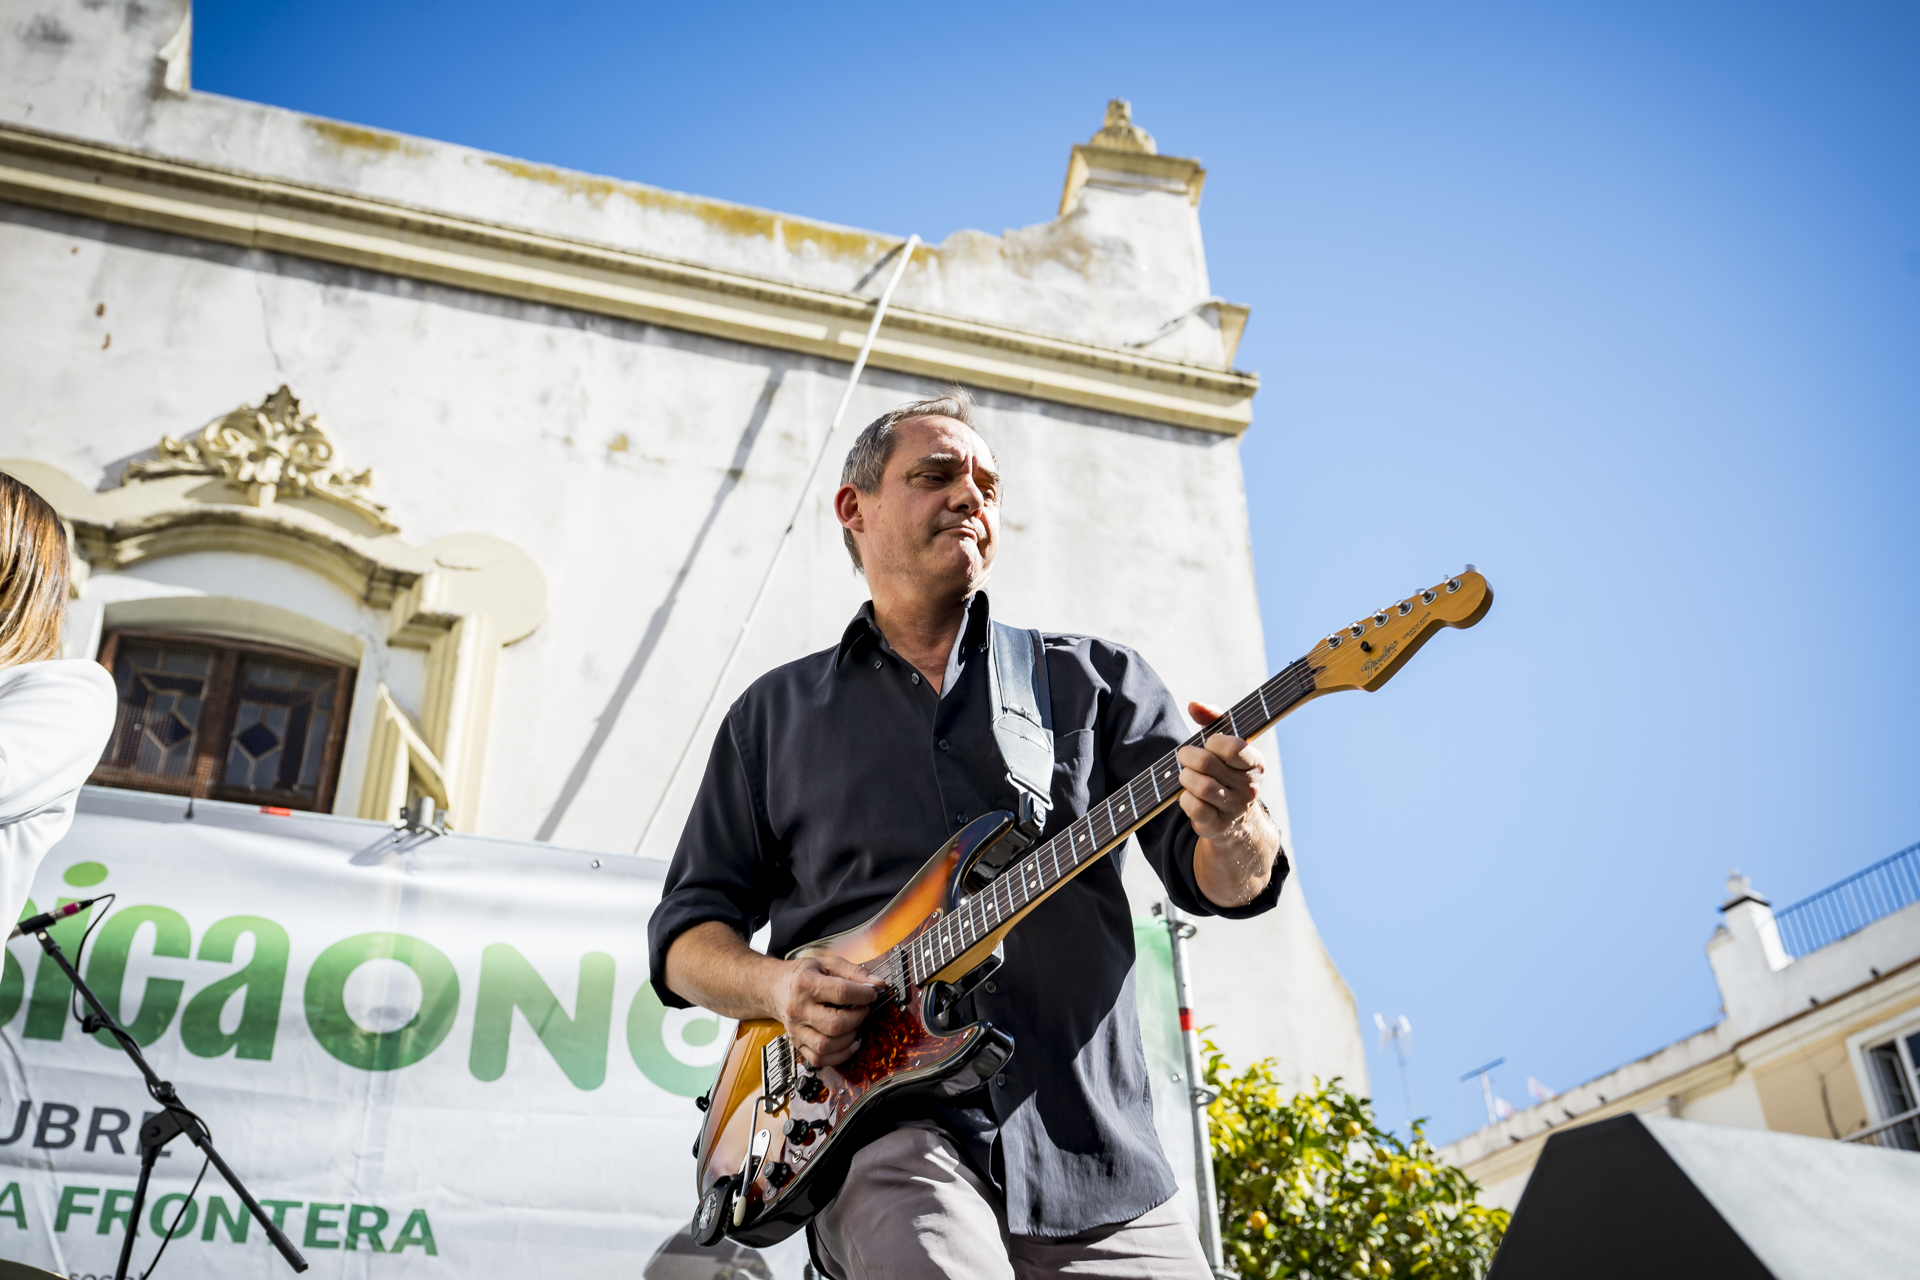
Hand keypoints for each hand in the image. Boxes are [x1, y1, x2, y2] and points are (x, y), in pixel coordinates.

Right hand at [772, 954, 881, 1067]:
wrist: (774, 988)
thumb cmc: (804, 975)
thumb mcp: (828, 964)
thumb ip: (855, 972)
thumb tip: (879, 985)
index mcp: (805, 984)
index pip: (841, 992)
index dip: (864, 994)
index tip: (872, 993)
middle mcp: (798, 1009)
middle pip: (834, 1024)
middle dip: (858, 1018)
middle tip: (863, 1009)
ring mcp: (796, 1029)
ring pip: (826, 1046)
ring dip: (850, 1037)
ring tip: (855, 1024)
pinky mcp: (797, 1043)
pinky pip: (819, 1059)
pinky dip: (840, 1055)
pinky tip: (851, 1043)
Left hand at [1180, 700, 1280, 906]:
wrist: (1236, 821)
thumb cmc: (1226, 772)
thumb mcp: (1225, 743)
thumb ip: (1213, 719)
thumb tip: (1194, 705)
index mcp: (1256, 764)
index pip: (1234, 747)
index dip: (1213, 741)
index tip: (1208, 743)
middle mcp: (1250, 788)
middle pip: (1207, 763)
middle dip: (1187, 756)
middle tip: (1184, 756)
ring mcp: (1235, 809)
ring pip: (1199, 786)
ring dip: (1185, 778)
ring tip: (1186, 776)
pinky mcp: (1218, 826)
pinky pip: (1193, 808)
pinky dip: (1184, 799)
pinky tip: (1188, 796)